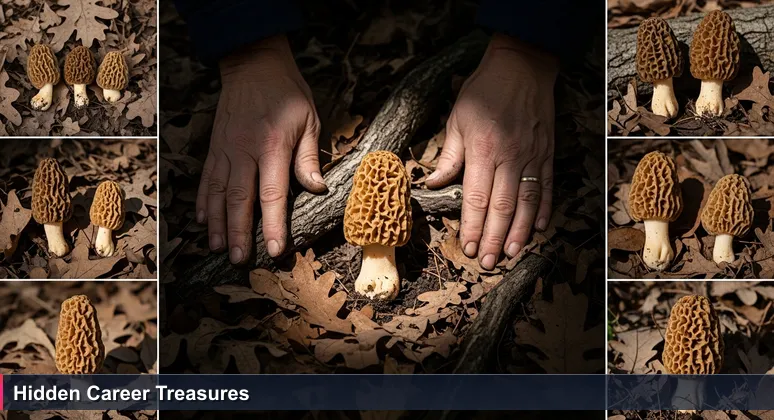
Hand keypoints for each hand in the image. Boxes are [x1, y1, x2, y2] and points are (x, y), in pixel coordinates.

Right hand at [197, 35, 325, 263]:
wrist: (253, 64)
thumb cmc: (287, 94)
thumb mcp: (309, 120)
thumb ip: (309, 157)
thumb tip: (317, 189)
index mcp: (272, 148)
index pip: (272, 194)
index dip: (272, 225)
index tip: (273, 250)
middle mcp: (244, 152)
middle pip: (239, 200)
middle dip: (238, 232)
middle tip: (239, 260)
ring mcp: (225, 150)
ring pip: (218, 193)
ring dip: (217, 223)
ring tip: (218, 248)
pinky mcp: (215, 147)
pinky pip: (206, 178)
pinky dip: (204, 201)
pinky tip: (203, 220)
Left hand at [425, 34, 557, 269]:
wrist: (522, 65)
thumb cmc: (483, 91)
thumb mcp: (457, 119)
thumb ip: (449, 156)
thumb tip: (433, 183)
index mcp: (483, 150)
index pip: (477, 198)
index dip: (474, 227)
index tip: (469, 247)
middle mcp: (510, 157)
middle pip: (502, 207)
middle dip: (495, 238)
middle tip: (490, 262)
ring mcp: (532, 156)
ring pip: (527, 202)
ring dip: (519, 231)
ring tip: (512, 253)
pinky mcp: (547, 152)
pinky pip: (547, 186)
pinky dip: (544, 209)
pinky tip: (538, 228)